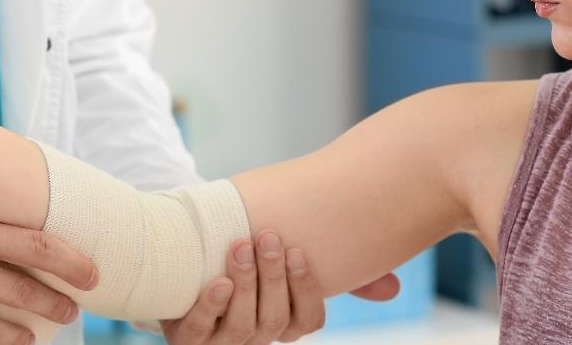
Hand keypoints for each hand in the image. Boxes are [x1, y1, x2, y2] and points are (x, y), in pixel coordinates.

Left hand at [162, 232, 401, 343]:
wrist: (179, 260)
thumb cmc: (243, 262)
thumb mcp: (285, 263)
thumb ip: (336, 273)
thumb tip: (392, 288)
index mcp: (282, 322)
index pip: (308, 320)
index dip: (305, 289)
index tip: (299, 252)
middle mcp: (255, 337)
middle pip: (275, 320)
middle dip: (273, 278)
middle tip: (269, 238)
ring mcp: (219, 342)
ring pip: (242, 324)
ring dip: (245, 284)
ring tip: (241, 246)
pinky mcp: (185, 337)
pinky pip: (200, 328)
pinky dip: (210, 306)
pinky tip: (217, 282)